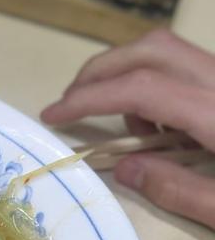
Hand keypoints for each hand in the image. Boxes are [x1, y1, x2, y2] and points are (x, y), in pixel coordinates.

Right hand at [40, 29, 214, 229]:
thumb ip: (178, 190)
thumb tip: (125, 169)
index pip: (140, 88)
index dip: (89, 98)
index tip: (52, 116)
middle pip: (150, 50)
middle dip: (100, 71)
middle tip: (68, 102)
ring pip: (168, 52)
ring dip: (128, 76)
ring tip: (119, 125)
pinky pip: (187, 67)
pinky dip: (156, 85)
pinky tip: (156, 126)